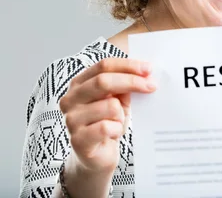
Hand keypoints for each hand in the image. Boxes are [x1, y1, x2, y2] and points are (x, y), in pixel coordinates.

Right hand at [58, 58, 155, 173]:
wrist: (97, 157)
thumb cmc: (108, 124)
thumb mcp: (118, 101)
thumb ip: (124, 86)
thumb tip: (144, 74)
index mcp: (79, 84)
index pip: (103, 66)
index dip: (127, 65)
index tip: (148, 68)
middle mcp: (70, 99)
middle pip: (103, 81)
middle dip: (131, 82)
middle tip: (151, 86)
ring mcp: (71, 119)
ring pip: (109, 106)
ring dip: (122, 115)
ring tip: (117, 123)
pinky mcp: (77, 139)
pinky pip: (106, 127)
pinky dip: (117, 130)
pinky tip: (113, 134)